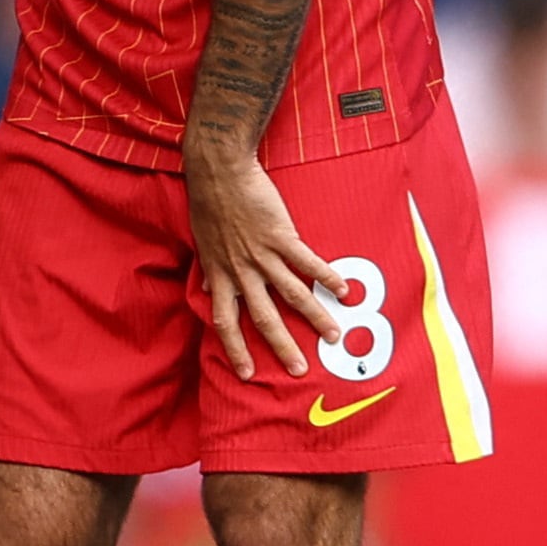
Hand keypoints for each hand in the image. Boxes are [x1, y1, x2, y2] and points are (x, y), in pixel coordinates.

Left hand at [185, 145, 346, 382]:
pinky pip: (307, 263)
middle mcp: (241, 271)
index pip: (226, 322)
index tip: (246, 374)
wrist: (219, 171)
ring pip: (292, 295)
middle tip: (299, 371)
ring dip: (315, 318)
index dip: (236, 349)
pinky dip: (327, 277)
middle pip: (264, 319)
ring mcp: (262, 255)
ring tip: (333, 335)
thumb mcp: (202, 243)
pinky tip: (344, 291)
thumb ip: (210, 269)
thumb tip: (206, 287)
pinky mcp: (281, 236)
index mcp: (221, 275)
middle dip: (282, 348)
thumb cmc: (209, 203)